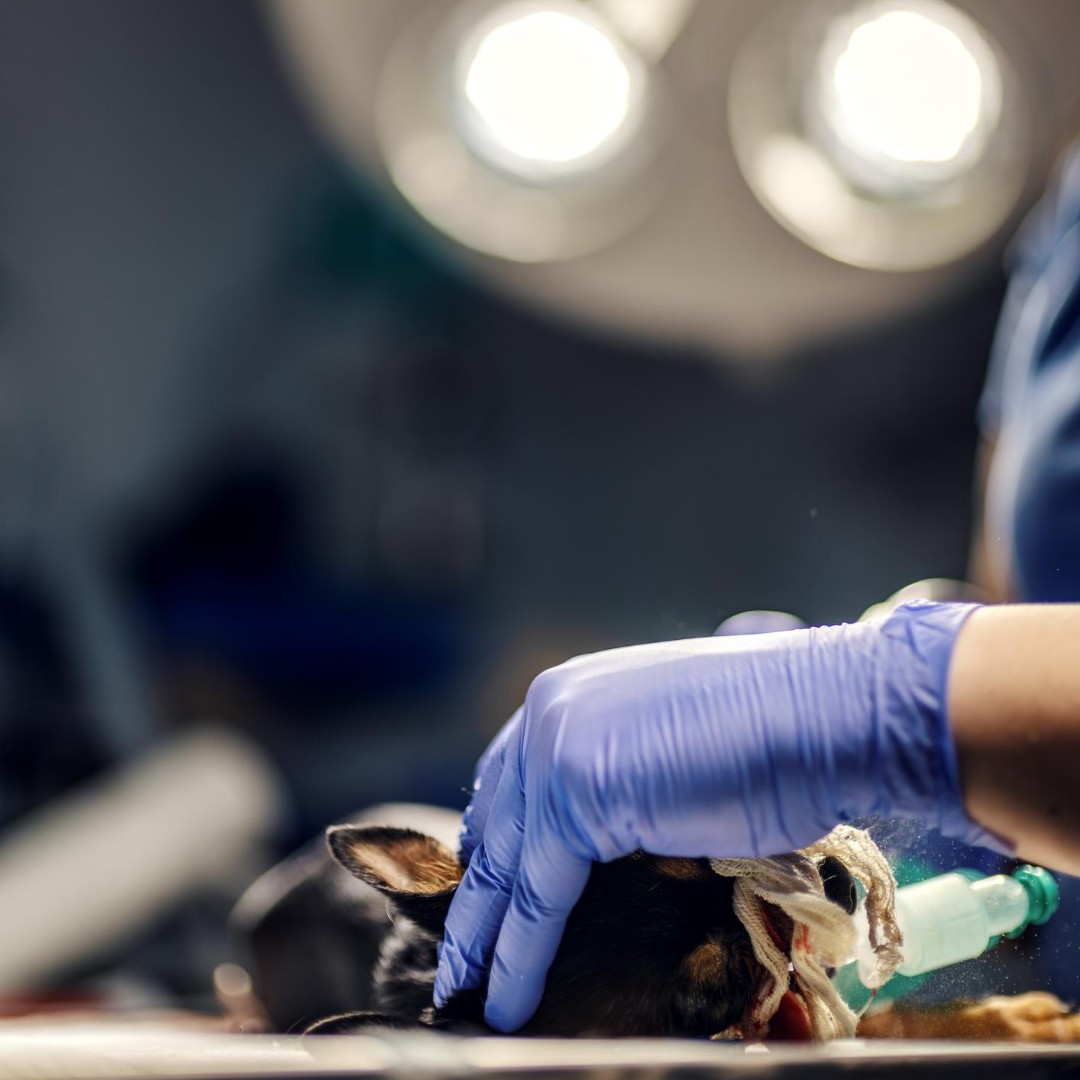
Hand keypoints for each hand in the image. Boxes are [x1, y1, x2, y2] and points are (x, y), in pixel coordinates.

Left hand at [435, 601, 997, 1031]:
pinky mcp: (577, 793)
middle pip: (498, 825)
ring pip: (508, 866)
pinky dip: (520, 953)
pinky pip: (539, 892)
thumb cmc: (772, 731)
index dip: (493, 845)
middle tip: (456, 958)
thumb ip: (620, 775)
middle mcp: (550, 709)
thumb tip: (601, 835)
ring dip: (484, 940)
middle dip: (475, 899)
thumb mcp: (667, 744)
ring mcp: (558, 745)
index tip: (481, 896)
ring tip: (466, 993)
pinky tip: (506, 997)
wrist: (824, 711)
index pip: (510, 782)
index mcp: (570, 692)